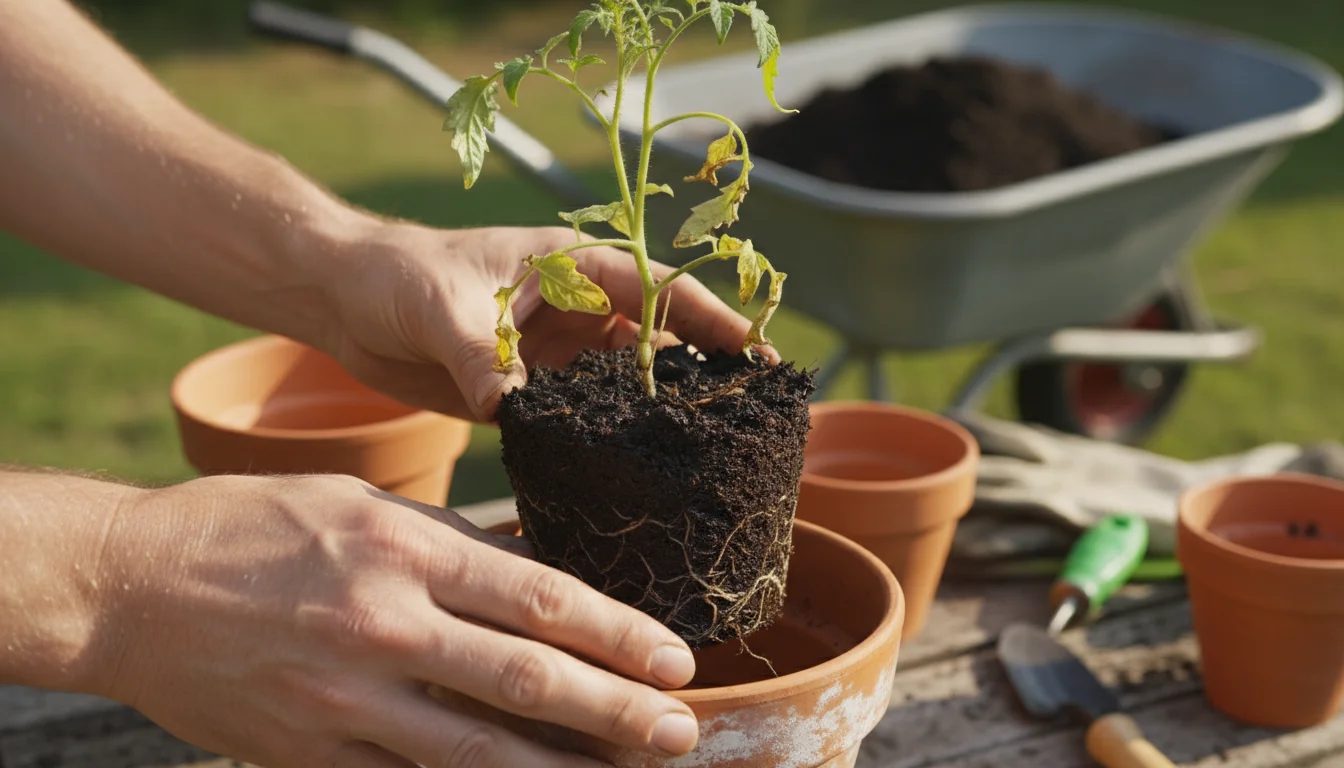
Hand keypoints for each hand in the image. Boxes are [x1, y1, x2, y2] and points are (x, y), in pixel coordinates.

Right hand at [93, 474, 699, 766]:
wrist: (126, 583)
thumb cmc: (249, 526)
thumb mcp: (358, 503)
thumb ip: (449, 544)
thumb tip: (536, 570)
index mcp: (402, 548)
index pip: (539, 598)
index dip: (618, 633)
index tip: (675, 658)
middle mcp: (384, 623)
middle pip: (526, 678)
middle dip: (617, 710)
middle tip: (681, 732)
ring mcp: (345, 698)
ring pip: (478, 749)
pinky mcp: (308, 752)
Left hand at [312, 221, 774, 421]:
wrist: (343, 301)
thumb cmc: (396, 274)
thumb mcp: (442, 307)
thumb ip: (480, 354)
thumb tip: (507, 407)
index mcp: (571, 266)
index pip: (660, 290)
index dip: (712, 321)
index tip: (758, 357)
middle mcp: (575, 310)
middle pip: (657, 342)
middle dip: (701, 375)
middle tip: (748, 421)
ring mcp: (555, 354)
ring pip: (625, 385)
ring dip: (658, 414)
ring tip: (704, 457)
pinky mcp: (529, 392)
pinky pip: (582, 418)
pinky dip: (607, 440)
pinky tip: (631, 472)